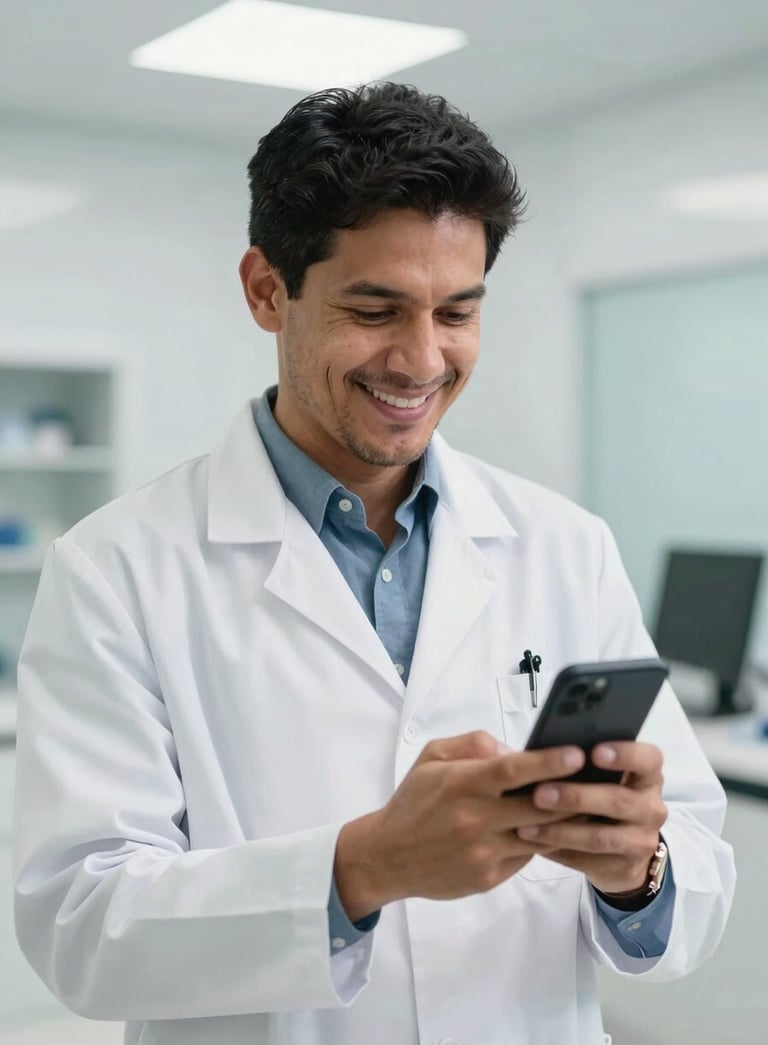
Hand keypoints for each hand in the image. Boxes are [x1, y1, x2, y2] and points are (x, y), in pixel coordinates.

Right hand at [334, 731, 585, 921]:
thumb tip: (514, 751)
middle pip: (537, 807)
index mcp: (461, 785)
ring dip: (563, 820)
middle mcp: (475, 820)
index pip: (512, 771)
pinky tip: (549, 828)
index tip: (577, 753)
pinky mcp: (489, 878)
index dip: (548, 762)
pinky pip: (526, 856)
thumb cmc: (414, 800)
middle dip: (571, 793)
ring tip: (585, 804)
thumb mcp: (432, 757)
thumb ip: (473, 745)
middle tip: (597, 779)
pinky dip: (539, 841)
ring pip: (538, 835)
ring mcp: (484, 853)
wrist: (388, 856)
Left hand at [516, 741, 666, 894]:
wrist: (623, 850)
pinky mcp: (626, 868)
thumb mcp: (604, 778)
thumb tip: (534, 752)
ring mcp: (642, 841)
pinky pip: (589, 861)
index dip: (625, 754)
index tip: (595, 752)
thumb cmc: (602, 795)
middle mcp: (651, 808)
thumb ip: (581, 764)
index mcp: (648, 776)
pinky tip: (535, 844)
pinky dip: (559, 851)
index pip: (649, 759)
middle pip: (619, 800)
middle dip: (577, 797)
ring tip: (527, 825)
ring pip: (601, 838)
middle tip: (540, 793)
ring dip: (561, 831)